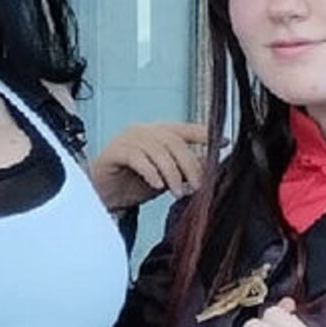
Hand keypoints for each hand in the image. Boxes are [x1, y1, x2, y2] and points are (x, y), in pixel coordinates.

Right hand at [89, 121, 206, 212]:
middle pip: (174, 141)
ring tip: (177, 192)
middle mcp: (144, 131)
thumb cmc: (131, 186)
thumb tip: (209, 166)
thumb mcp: (165, 179)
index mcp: (158, 133)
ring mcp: (128, 138)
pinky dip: (150, 172)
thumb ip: (184, 170)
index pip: (185, 128)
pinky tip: (157, 186)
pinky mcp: (114, 151)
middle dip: (189, 164)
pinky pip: (138, 158)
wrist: (101, 197)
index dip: (204, 134)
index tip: (223, 142)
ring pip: (158, 150)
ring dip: (172, 173)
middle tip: (197, 185)